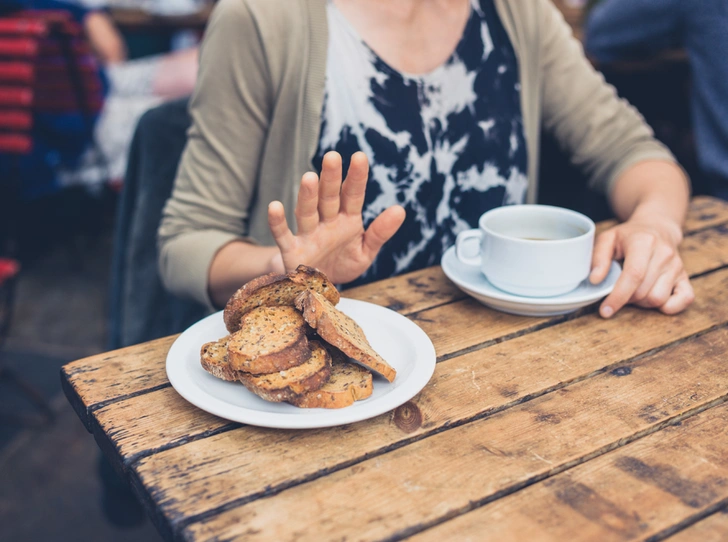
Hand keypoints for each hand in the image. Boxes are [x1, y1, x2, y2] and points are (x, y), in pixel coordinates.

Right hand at [267, 151, 405, 282]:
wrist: (319, 288)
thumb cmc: (343, 263)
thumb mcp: (366, 251)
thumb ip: (381, 232)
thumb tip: (400, 210)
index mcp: (347, 220)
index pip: (353, 195)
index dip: (356, 177)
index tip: (360, 156)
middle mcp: (327, 222)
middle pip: (329, 197)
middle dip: (330, 178)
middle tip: (332, 156)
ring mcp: (308, 235)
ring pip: (307, 212)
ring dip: (308, 196)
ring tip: (309, 177)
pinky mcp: (292, 251)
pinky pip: (283, 235)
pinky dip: (278, 222)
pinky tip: (275, 207)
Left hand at [589, 213, 693, 317]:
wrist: (657, 228)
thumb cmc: (628, 236)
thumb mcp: (607, 239)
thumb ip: (598, 258)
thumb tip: (595, 280)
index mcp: (644, 242)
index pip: (634, 275)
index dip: (618, 296)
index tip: (605, 310)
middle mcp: (664, 254)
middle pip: (644, 292)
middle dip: (626, 299)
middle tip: (618, 290)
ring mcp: (677, 266)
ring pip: (658, 299)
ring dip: (642, 303)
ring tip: (633, 290)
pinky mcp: (685, 276)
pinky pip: (685, 299)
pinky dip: (668, 307)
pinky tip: (653, 300)